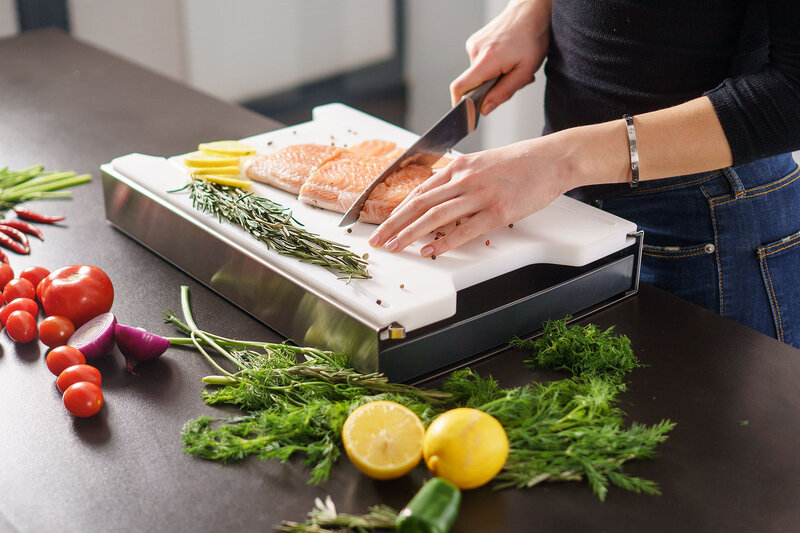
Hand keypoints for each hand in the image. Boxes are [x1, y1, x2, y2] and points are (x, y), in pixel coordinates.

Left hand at [368, 134, 573, 256]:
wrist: (553, 159)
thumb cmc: (521, 162)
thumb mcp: (483, 163)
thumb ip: (460, 179)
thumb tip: (440, 197)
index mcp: (459, 167)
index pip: (419, 190)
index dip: (397, 210)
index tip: (383, 223)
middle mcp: (464, 179)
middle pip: (419, 204)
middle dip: (393, 224)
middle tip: (377, 240)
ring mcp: (480, 195)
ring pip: (435, 216)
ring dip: (410, 233)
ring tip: (394, 247)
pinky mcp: (497, 212)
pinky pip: (464, 230)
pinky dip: (444, 242)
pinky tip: (429, 250)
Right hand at [450, 0, 551, 113]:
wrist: (531, 11)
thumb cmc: (532, 38)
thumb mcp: (524, 72)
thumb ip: (503, 93)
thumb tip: (484, 109)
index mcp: (486, 60)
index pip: (459, 87)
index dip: (460, 104)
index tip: (468, 113)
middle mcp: (475, 51)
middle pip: (471, 84)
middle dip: (488, 89)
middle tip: (510, 79)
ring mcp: (473, 44)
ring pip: (477, 74)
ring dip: (493, 77)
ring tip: (511, 65)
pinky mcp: (475, 41)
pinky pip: (479, 64)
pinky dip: (492, 67)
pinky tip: (506, 58)